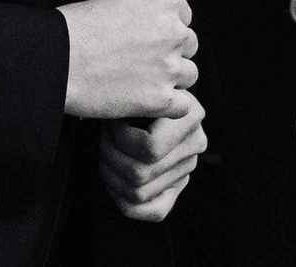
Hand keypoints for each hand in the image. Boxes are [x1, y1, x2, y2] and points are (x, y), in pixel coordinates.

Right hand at [58, 0, 196, 118]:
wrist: (57, 60)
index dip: (166, 27)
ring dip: (171, 79)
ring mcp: (169, 65)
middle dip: (171, 53)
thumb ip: (140, 7)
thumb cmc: (74, 28)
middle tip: (144, 62)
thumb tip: (149, 14)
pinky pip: (183, 106)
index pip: (183, 15)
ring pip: (189, 74)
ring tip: (143, 83)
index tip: (149, 36)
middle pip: (188, 44)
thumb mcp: (113, 0)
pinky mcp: (161, 98)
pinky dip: (169, 107)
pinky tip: (149, 104)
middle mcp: (172, 29)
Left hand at [98, 89, 207, 221]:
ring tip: (103, 152)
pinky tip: (112, 181)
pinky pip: (153, 211)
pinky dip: (124, 201)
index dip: (118, 139)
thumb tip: (118, 111)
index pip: (149, 149)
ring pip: (138, 193)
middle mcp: (195, 143)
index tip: (109, 122)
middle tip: (100, 139)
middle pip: (139, 174)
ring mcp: (187, 167)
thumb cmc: (133, 88)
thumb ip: (135, 93)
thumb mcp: (136, 84)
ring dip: (110, 175)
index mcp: (190, 115)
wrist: (146, 96)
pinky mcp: (177, 187)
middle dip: (108, 156)